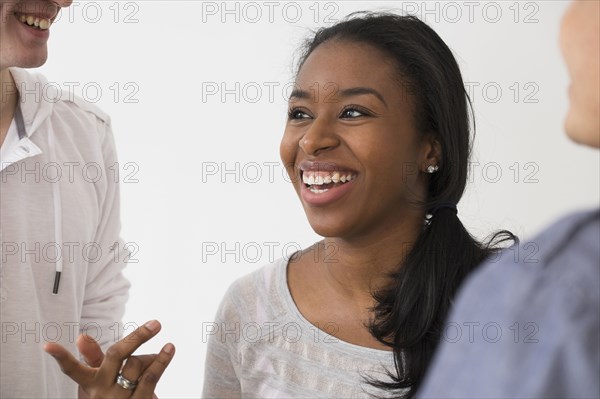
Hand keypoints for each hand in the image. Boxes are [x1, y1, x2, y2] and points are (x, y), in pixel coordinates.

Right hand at [44, 320, 174, 398]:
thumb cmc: (115, 397)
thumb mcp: (104, 381)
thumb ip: (96, 359)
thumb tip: (81, 336)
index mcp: (91, 385)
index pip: (73, 370)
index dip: (60, 357)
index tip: (47, 345)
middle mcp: (103, 393)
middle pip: (116, 355)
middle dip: (137, 337)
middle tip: (156, 324)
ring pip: (138, 364)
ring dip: (154, 355)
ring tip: (167, 348)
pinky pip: (151, 377)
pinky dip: (162, 360)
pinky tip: (169, 349)